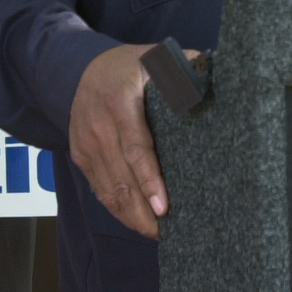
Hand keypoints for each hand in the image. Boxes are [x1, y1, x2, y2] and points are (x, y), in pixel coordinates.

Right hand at [69, 44, 168, 238]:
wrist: (77, 69)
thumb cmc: (127, 66)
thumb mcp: (154, 57)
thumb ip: (183, 67)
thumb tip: (214, 75)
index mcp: (120, 102)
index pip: (136, 148)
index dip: (150, 180)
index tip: (165, 207)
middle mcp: (99, 128)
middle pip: (121, 179)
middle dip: (143, 211)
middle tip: (167, 233)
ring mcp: (86, 145)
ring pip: (108, 190)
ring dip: (131, 216)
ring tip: (155, 234)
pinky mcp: (80, 157)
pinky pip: (99, 189)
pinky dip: (118, 208)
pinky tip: (137, 221)